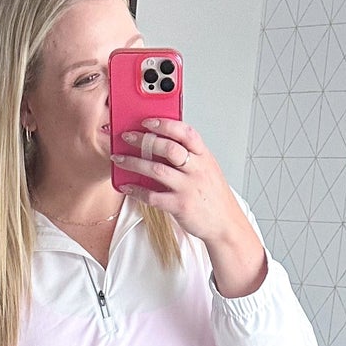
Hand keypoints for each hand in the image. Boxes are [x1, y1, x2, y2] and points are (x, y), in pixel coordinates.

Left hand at [114, 119, 266, 295]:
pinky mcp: (180, 206)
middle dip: (143, 140)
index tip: (147, 121)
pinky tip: (126, 187)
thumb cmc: (213, 196)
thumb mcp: (208, 169)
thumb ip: (190, 156)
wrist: (226, 224)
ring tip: (119, 159)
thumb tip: (163, 142)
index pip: (185, 132)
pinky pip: (153, 196)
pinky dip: (136, 190)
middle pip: (168, 148)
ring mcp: (188, 188)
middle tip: (127, 137)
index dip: (165, 124)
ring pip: (156, 170)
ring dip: (134, 163)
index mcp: (204, 157)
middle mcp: (196, 170)